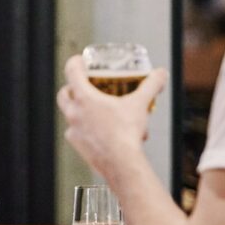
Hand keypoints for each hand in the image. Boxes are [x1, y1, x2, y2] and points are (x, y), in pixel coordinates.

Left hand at [56, 55, 166, 178]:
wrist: (121, 164)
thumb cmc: (126, 133)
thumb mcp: (141, 104)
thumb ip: (151, 85)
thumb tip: (161, 74)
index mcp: (84, 98)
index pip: (71, 71)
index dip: (75, 62)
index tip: (80, 61)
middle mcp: (73, 113)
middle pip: (64, 94)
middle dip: (71, 88)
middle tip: (85, 86)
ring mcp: (73, 131)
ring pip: (70, 115)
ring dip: (80, 110)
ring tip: (99, 112)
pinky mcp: (78, 146)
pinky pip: (78, 134)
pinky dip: (86, 130)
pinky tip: (102, 132)